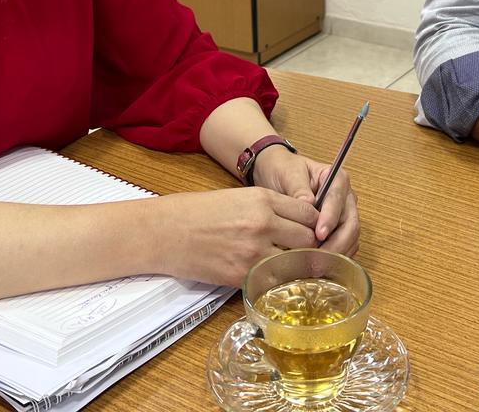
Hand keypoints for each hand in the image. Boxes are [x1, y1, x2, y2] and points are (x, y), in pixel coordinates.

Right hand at [157, 188, 318, 286]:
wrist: (165, 232)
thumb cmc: (196, 212)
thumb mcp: (238, 197)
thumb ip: (268, 208)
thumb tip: (294, 223)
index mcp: (263, 199)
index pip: (309, 213)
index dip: (313, 224)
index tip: (312, 231)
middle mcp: (263, 224)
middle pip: (308, 239)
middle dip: (310, 246)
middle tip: (306, 252)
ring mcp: (254, 251)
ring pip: (295, 263)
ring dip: (296, 266)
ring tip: (291, 267)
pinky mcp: (242, 275)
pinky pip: (272, 280)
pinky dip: (275, 279)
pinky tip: (271, 277)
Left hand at [252, 147, 359, 256]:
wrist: (276, 174)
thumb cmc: (284, 170)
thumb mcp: (288, 173)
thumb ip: (298, 188)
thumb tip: (309, 204)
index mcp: (337, 179)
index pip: (338, 200)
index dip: (330, 218)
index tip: (319, 234)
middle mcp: (345, 198)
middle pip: (351, 223)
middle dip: (337, 243)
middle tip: (319, 258)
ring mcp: (344, 215)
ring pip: (350, 238)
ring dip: (337, 254)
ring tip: (317, 266)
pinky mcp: (338, 230)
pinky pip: (344, 247)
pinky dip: (334, 258)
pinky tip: (319, 266)